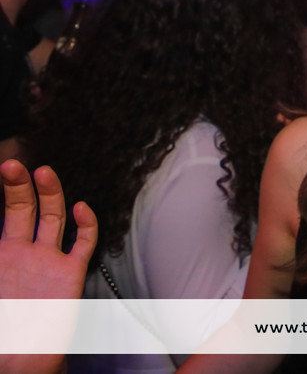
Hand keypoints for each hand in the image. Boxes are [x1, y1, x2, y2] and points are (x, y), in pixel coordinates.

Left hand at [0, 159, 97, 373]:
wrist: (18, 362)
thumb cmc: (0, 330)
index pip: (3, 214)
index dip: (4, 193)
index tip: (1, 168)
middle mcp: (24, 253)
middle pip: (24, 208)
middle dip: (18, 186)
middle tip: (13, 165)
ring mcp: (48, 261)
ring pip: (53, 217)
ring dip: (50, 194)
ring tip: (42, 172)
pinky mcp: (70, 274)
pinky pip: (82, 242)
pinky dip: (85, 223)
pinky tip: (81, 207)